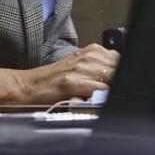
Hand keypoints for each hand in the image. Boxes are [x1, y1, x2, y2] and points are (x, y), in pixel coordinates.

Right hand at [0, 44, 119, 103]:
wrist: (28, 86)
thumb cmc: (53, 81)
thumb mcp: (81, 69)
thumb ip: (101, 70)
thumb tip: (121, 78)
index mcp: (92, 51)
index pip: (122, 60)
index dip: (126, 74)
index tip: (126, 84)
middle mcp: (88, 57)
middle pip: (120, 69)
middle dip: (122, 83)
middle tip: (118, 94)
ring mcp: (80, 69)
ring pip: (112, 79)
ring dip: (113, 90)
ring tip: (107, 99)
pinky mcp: (71, 83)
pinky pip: (97, 91)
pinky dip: (102, 99)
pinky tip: (99, 103)